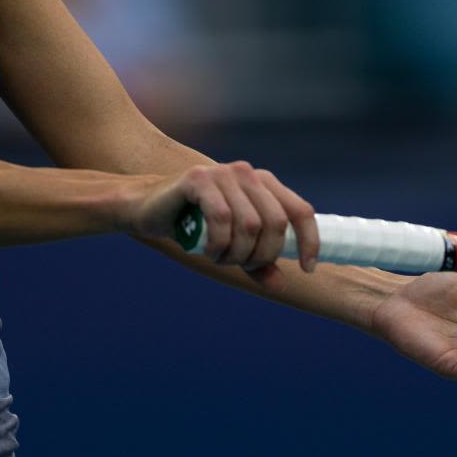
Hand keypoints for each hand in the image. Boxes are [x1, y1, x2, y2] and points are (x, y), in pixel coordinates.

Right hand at [125, 160, 318, 280]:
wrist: (147, 208)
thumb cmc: (193, 225)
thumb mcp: (231, 245)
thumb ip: (255, 261)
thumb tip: (280, 284)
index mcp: (263, 183)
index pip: (299, 210)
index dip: (309, 241)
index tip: (307, 269)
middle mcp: (247, 173)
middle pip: (275, 223)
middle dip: (262, 255)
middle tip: (240, 265)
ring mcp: (223, 173)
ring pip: (249, 224)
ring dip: (236, 253)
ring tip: (218, 258)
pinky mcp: (198, 178)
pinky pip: (221, 218)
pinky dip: (218, 243)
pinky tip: (209, 251)